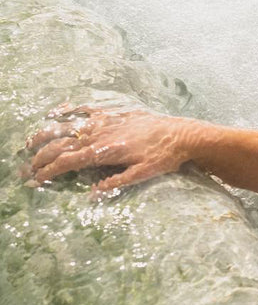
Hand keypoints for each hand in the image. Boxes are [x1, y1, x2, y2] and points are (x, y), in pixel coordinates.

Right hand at [26, 104, 197, 194]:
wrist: (183, 134)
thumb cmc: (165, 156)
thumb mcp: (143, 174)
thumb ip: (116, 183)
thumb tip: (92, 194)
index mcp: (105, 150)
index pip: (69, 161)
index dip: (49, 171)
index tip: (35, 180)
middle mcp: (101, 133)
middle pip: (63, 145)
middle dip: (41, 157)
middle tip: (27, 169)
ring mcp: (107, 121)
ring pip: (70, 126)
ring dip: (47, 134)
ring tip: (30, 143)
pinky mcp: (116, 114)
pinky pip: (89, 110)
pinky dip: (71, 110)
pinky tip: (57, 112)